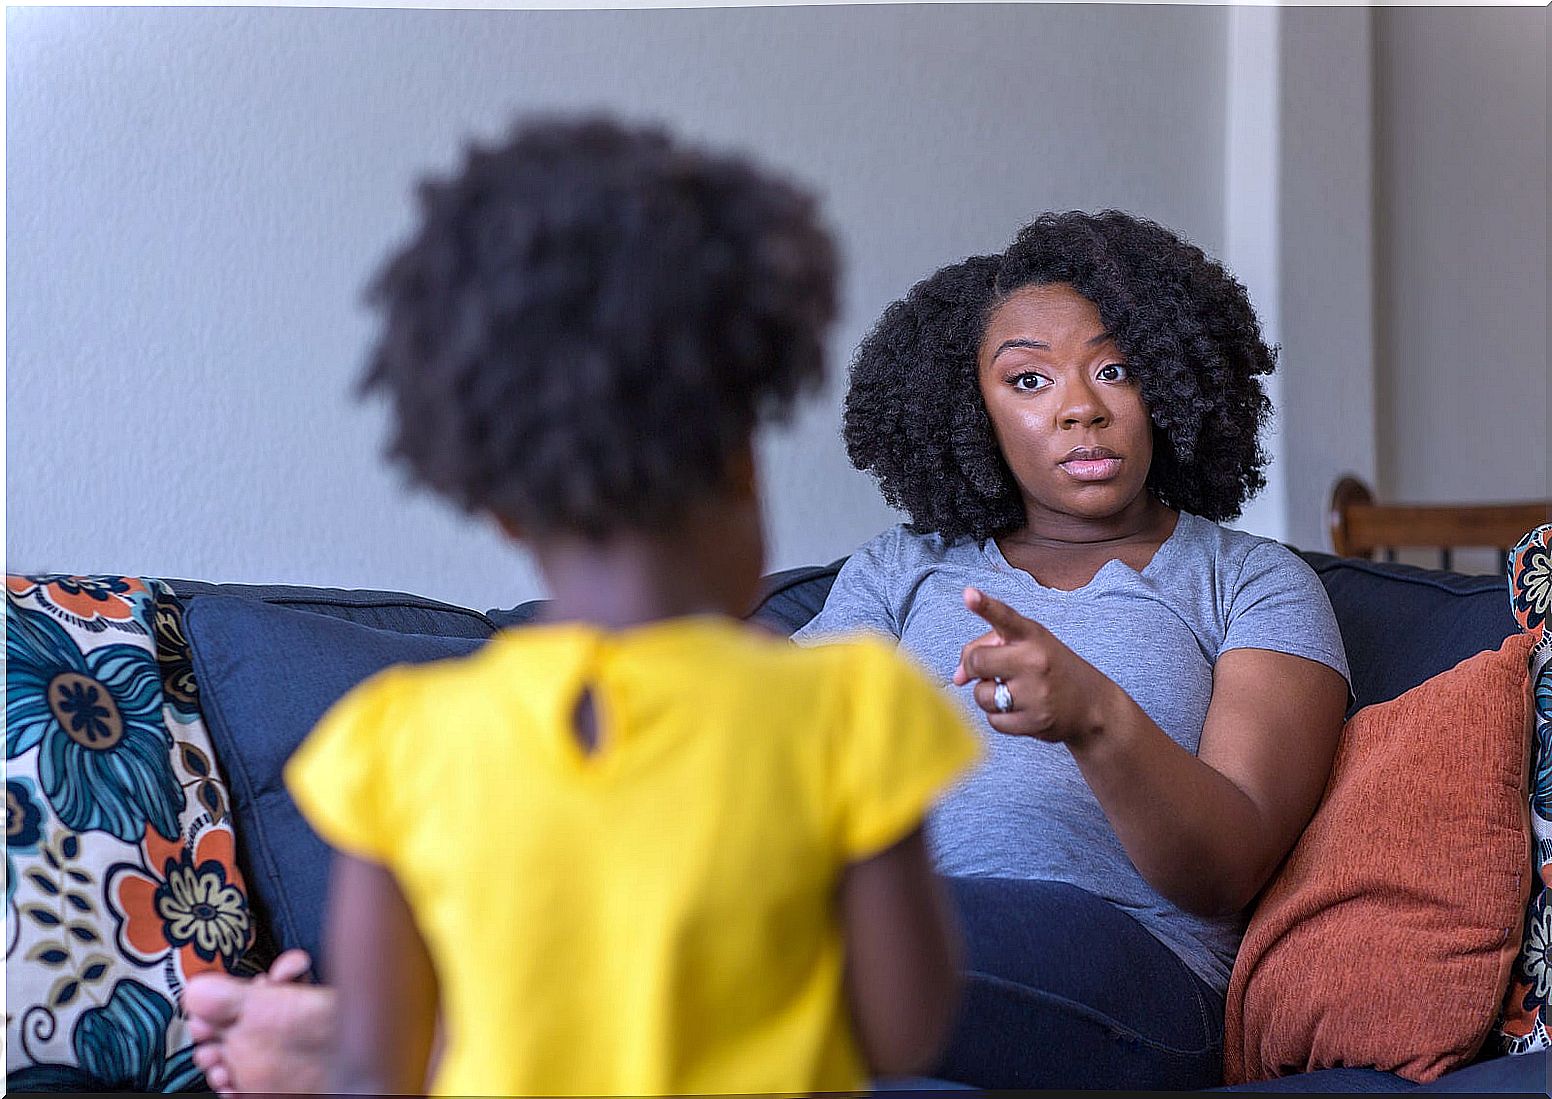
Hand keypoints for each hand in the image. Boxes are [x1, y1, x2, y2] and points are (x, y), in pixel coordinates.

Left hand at [951, 586, 1115, 744]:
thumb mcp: (1027, 646)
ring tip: (1013, 691)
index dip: (985, 605)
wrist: (1092, 704)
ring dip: (988, 696)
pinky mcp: (1035, 721)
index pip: (1005, 617)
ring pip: (981, 695)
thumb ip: (987, 648)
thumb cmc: (1050, 668)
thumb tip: (957, 677)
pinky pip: (993, 721)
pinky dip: (1000, 717)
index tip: (968, 594)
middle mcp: (1035, 660)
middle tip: (990, 671)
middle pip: (978, 661)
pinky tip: (1021, 710)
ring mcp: (1036, 692)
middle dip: (975, 668)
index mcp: (1032, 635)